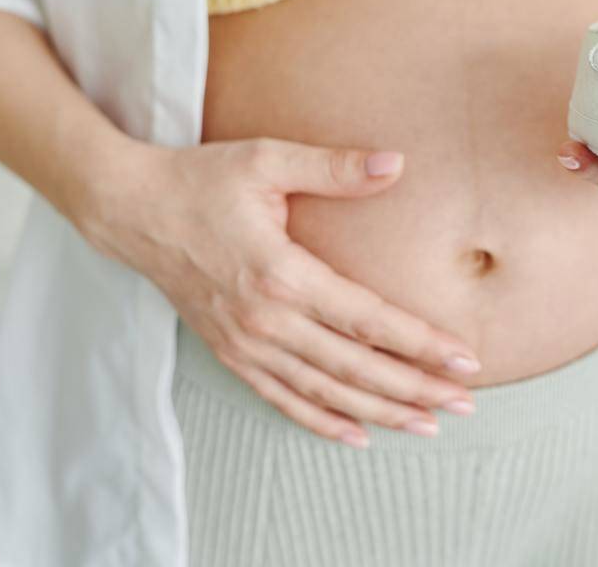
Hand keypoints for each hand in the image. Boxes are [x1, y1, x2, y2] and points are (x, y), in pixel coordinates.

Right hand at [78, 137, 481, 448]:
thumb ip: (333, 168)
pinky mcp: (229, 353)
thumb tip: (396, 164)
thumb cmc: (202, 180)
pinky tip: (357, 435)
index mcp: (281, 273)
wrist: (131, 210)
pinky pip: (282, 398)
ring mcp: (244, 344)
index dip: (420, 344)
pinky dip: (321, 421)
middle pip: (355, 367)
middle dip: (415, 388)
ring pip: (324, 392)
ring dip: (379, 412)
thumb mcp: (267, 161)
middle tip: (466, 402)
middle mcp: (265, 320)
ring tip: (428, 425)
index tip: (465, 360)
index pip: (367, 319)